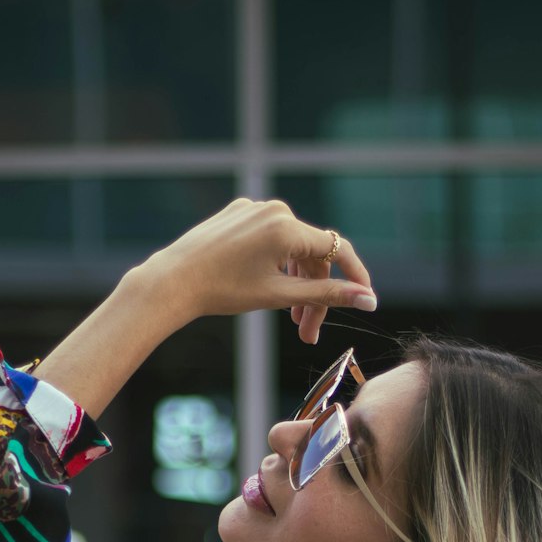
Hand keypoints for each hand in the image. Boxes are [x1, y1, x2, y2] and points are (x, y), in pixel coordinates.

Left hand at [138, 198, 376, 343]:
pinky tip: (267, 289)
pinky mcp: (237, 214)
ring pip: (291, 248)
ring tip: (291, 319)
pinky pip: (270, 239)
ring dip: (297, 283)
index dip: (355, 276)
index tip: (366, 299)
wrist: (174, 280)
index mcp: (287, 227)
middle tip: (308, 332)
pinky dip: (277, 266)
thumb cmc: (224, 290)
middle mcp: (274, 210)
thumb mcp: (280, 295)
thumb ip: (327, 294)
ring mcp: (254, 209)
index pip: (337, 249)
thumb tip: (368, 299)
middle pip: (312, 254)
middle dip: (316, 294)